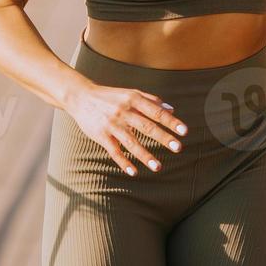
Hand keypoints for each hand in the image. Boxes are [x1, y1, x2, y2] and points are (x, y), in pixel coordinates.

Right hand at [64, 82, 187, 175]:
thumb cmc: (110, 96)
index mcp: (133, 99)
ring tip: (158, 167)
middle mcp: (124, 111)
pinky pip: (114, 151)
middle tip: (178, 148)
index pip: (156, 112)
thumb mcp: (130, 93)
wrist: (81, 97)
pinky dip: (123, 162)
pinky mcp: (101, 135)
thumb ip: (150, 100)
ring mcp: (112, 124)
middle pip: (147, 127)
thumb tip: (171, 109)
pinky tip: (134, 172)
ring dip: (145, 155)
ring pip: (131, 142)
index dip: (171, 122)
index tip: (184, 132)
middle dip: (164, 138)